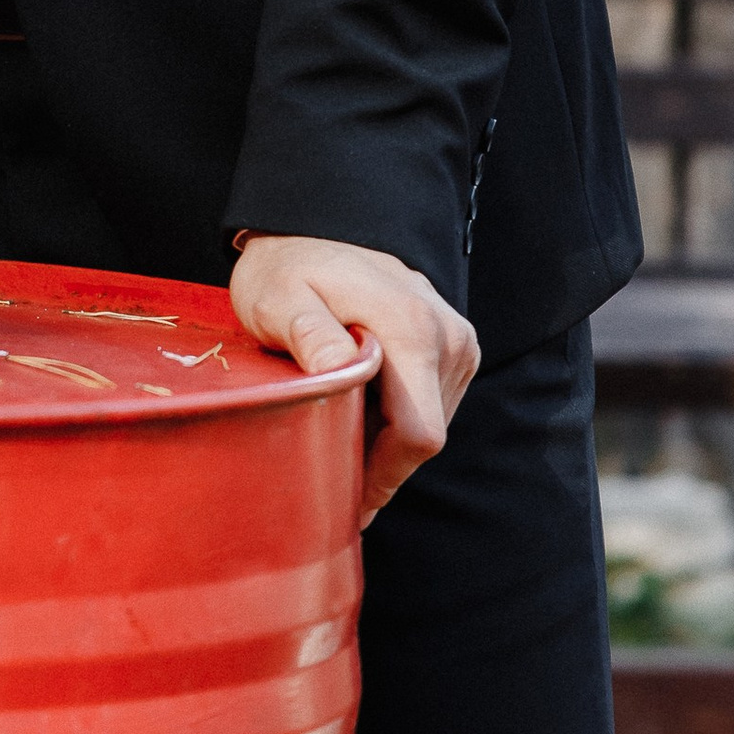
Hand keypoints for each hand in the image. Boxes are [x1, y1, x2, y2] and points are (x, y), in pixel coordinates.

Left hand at [228, 232, 479, 521]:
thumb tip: (339, 366)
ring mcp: (456, 340)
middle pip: (425, 435)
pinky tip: (358, 405)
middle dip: (380, 464)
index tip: (346, 501)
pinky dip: (396, 417)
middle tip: (328, 471)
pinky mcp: (454, 346)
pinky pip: (432, 404)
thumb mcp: (278, 297)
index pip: (417, 434)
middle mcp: (447, 335)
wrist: (308, 231)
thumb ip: (307, 331)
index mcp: (411, 329)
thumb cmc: (286, 270)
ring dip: (387, 440)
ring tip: (336, 425)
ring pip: (430, 423)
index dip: (383, 478)